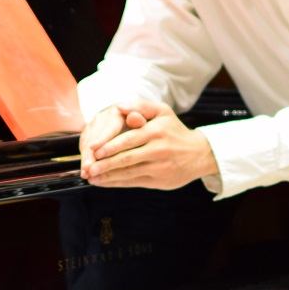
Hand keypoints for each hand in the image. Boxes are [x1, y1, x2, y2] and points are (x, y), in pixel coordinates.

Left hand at [80, 101, 217, 189]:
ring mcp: (159, 167)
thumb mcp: (163, 112)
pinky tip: (104, 182)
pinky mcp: (159, 181)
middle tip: (89, 167)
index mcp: (156, 131)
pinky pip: (134, 183)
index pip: (129, 139)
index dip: (110, 145)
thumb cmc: (174, 131)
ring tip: (92, 177)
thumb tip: (120, 107)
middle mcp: (158, 150)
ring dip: (108, 176)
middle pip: (127, 158)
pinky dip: (117, 183)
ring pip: (129, 173)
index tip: (93, 149)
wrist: (199, 154)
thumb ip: (141, 106)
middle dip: (105, 164)